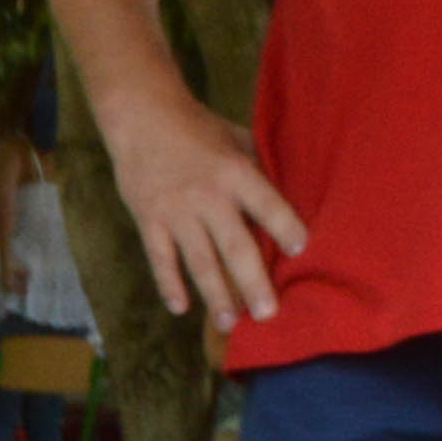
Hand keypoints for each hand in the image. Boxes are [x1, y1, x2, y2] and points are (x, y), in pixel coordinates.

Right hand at [103, 78, 304, 326]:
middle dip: (253, 282)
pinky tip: (181, 308)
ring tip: (230, 323)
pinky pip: (161, 260)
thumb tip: (283, 194)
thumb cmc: (195, 128)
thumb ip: (256, 167)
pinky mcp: (149, 221)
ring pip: (199, 262)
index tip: (300, 250)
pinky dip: (169, 284)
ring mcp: (176, 213)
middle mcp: (207, 197)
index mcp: (234, 172)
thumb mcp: (234, 138)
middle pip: (235, 247)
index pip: (267, 205)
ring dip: (215, 295)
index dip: (285, 227)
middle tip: (268, 313)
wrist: (141, 117)